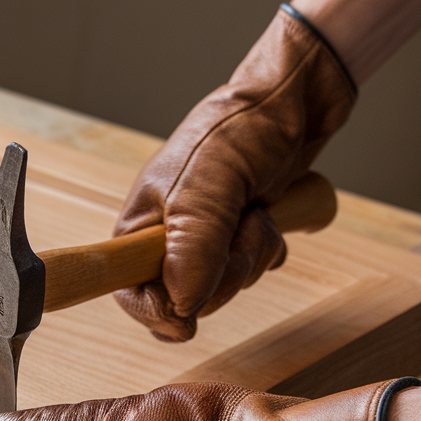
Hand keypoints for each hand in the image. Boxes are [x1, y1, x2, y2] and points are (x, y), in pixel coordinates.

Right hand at [114, 6, 355, 341]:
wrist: (292, 102)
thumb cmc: (240, 127)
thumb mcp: (210, 182)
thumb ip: (192, 244)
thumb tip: (181, 304)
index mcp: (140, 223)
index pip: (127, 290)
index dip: (153, 311)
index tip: (184, 319)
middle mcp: (166, 237)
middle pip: (185, 298)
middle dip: (223, 272)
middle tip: (239, 227)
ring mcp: (203, 240)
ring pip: (224, 288)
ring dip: (251, 254)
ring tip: (256, 211)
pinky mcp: (235, 238)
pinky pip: (251, 272)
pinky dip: (266, 248)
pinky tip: (267, 213)